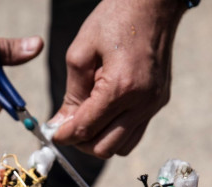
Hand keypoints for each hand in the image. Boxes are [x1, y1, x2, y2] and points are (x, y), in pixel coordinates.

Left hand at [51, 0, 185, 158]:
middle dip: (80, 143)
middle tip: (67, 128)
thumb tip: (61, 124)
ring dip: (99, 140)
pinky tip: (104, 114)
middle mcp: (142, 102)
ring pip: (121, 148)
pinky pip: (135, 133)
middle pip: (104, 148)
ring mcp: (154, 105)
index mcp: (120, 88)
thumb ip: (71, 94)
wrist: (154, 4)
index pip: (85, 129)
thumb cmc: (114, 19)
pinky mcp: (160, 102)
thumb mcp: (80, 53)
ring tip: (86, 121)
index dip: (63, 135)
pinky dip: (116, 132)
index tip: (52, 133)